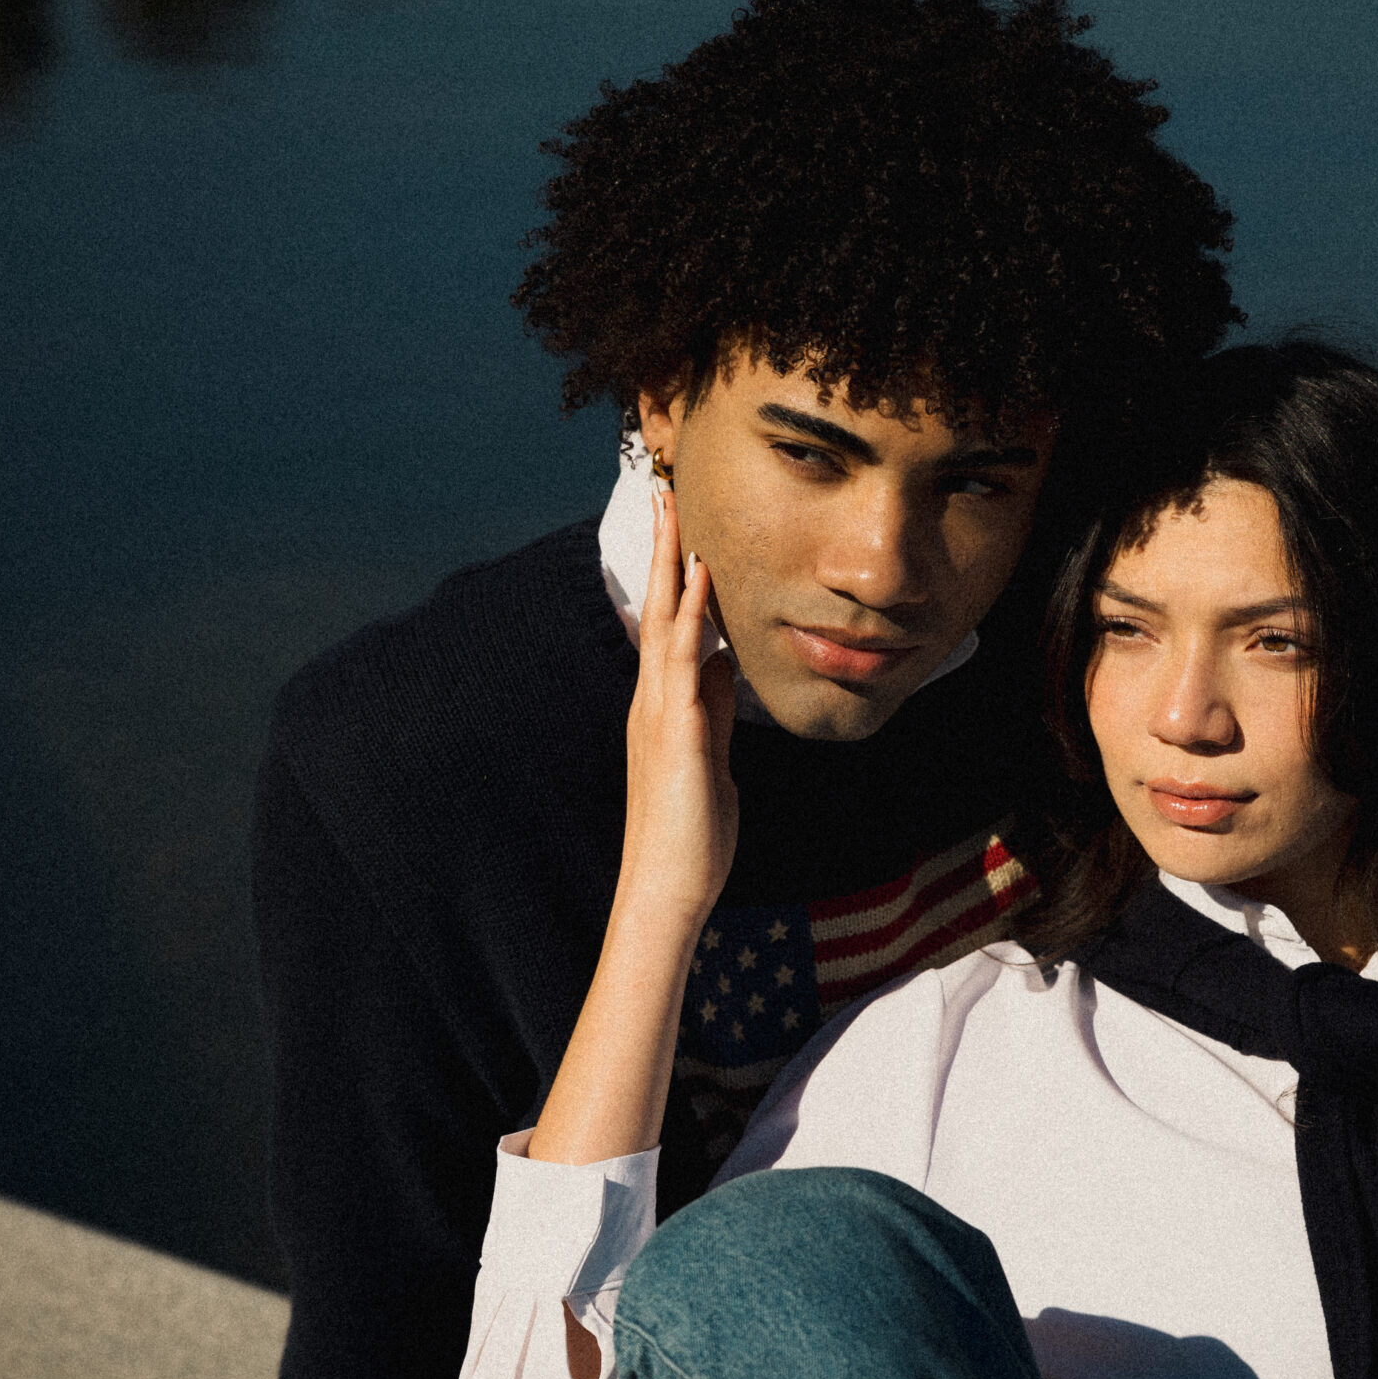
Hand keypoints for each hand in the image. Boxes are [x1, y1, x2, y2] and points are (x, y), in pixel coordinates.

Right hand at [619, 477, 738, 924]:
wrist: (668, 888)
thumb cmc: (691, 833)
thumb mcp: (711, 758)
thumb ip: (714, 711)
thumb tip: (722, 667)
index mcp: (665, 706)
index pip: (671, 624)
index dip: (677, 573)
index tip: (682, 525)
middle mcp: (654, 700)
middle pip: (659, 608)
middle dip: (664, 549)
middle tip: (665, 490)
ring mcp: (661, 714)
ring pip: (664, 622)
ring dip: (671, 564)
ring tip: (674, 510)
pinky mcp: (677, 733)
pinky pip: (683, 662)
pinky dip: (691, 617)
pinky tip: (701, 581)